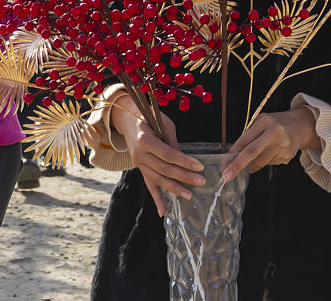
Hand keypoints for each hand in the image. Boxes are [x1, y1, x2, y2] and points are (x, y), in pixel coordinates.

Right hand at [112, 100, 204, 217]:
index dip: (185, 161)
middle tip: (201, 181)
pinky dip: (156, 199)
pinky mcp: (140, 169)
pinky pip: (149, 185)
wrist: (128, 121)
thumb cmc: (149, 119)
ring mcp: (138, 164)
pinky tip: (163, 211)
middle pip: (165, 169)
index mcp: (145, 141)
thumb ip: (173, 143)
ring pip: (158, 179)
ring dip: (174, 188)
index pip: (168, 155)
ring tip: (190, 195)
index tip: (200, 166)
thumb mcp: (163, 124)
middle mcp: (139, 154)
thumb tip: (185, 161)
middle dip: (184, 176)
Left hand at [220, 108, 318, 181]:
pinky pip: (270, 163)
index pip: (244, 140)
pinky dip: (264, 162)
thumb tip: (233, 155)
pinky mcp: (287, 155)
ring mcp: (282, 145)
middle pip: (252, 152)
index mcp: (264, 122)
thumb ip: (248, 135)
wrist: (300, 126)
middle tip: (227, 176)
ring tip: (250, 162)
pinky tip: (269, 153)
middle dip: (237, 165)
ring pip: (260, 161)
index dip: (233, 154)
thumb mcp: (261, 122)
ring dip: (251, 165)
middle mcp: (274, 133)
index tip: (224, 165)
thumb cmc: (275, 124)